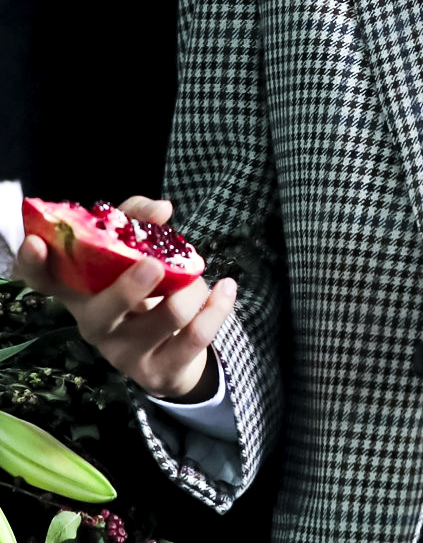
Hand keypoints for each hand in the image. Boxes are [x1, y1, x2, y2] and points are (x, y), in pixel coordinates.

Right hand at [15, 195, 236, 401]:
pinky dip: (218, 307)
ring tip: (199, 277)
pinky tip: (227, 287)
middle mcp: (94, 325)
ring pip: (166, 315)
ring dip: (193, 288)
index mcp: (81, 292)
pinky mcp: (159, 371)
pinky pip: (196, 336)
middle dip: (130, 287)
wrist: (172, 352)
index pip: (46, 281)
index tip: (39, 244)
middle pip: (102, 311)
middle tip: (154, 264)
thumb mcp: (139, 251)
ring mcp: (124, 353)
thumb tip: (161, 210)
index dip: (34, 264)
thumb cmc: (147, 289)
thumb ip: (142, 221)